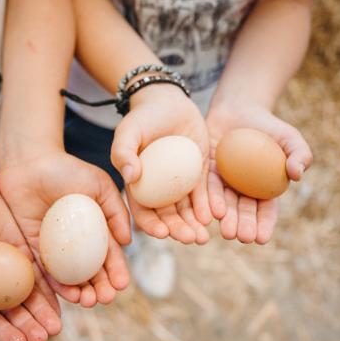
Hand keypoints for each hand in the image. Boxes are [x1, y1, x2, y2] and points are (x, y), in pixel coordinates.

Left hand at [0, 150, 130, 307]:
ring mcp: (55, 247)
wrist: (31, 162)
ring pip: (70, 278)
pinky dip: (56, 285)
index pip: (108, 256)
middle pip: (91, 273)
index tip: (122, 285)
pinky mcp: (33, 248)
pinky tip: (67, 294)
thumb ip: (116, 210)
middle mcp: (77, 243)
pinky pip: (45, 272)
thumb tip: (127, 242)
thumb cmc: (67, 168)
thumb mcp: (99, 185)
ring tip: (88, 302)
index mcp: (96, 229)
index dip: (116, 272)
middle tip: (105, 299)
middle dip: (100, 289)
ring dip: (81, 293)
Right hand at [0, 171, 61, 340]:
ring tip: (56, 326)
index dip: (6, 334)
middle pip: (16, 312)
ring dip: (45, 312)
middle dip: (31, 327)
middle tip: (45, 337)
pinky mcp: (25, 248)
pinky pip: (42, 270)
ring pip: (32, 295)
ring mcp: (11, 266)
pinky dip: (53, 285)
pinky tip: (67, 297)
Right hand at [111, 84, 211, 243]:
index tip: (162, 233)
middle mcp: (158, 190)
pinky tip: (216, 215)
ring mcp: (179, 184)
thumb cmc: (142, 117)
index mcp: (138, 186)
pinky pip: (203, 194)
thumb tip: (129, 176)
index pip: (142, 212)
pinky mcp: (198, 175)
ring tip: (204, 236)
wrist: (168, 101)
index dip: (151, 226)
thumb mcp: (128, 131)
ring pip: (187, 211)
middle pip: (167, 217)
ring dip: (194, 225)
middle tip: (192, 239)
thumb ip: (123, 152)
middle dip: (179, 230)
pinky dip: (209, 206)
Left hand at [206, 101, 312, 243]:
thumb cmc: (268, 126)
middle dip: (242, 225)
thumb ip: (299, 154)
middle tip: (241, 237)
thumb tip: (298, 174)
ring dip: (225, 218)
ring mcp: (222, 182)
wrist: (239, 108)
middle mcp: (241, 189)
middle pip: (242, 211)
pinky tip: (210, 212)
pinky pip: (205, 187)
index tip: (262, 238)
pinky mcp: (204, 171)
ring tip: (226, 232)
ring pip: (223, 204)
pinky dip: (208, 200)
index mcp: (263, 188)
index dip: (264, 224)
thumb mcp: (289, 137)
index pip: (265, 210)